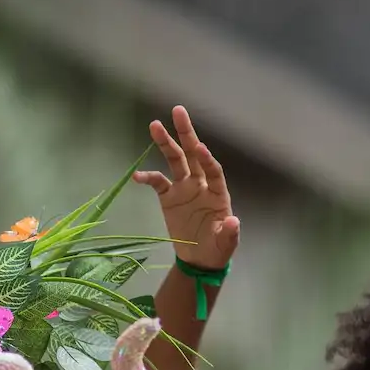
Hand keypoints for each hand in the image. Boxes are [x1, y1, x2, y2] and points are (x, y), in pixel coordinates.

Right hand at [133, 105, 239, 269]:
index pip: (213, 170)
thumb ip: (229, 232)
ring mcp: (183, 188)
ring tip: (154, 125)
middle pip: (193, 154)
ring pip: (174, 161)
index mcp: (217, 192)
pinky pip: (157, 183)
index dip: (207, 160)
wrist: (199, 259)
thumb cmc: (217, 248)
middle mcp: (200, 184)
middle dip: (186, 133)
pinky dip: (147, 177)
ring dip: (165, 143)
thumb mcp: (226, 243)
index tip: (201, 149)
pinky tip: (137, 175)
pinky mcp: (168, 197)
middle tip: (178, 111)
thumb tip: (233, 222)